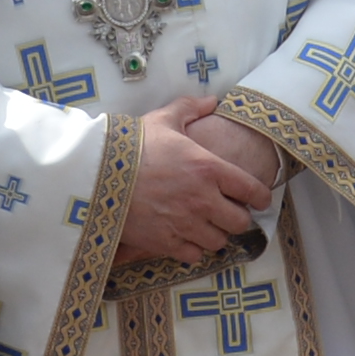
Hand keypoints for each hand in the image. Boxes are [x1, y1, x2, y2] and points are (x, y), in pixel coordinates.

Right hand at [110, 101, 282, 272]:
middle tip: (227, 212)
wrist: (94, 175)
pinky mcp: (164, 242)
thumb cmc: (130, 146)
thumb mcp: (162, 120)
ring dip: (215, 234)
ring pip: (218, 242)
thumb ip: (190, 108)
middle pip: (240, 222)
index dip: (260, 197)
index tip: (259, 200)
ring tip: (206, 226)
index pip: (252, 190)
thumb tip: (212, 100)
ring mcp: (184, 224)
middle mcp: (203, 199)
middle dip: (237, 218)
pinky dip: (192, 250)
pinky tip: (185, 238)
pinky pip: (193, 255)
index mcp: (209, 168)